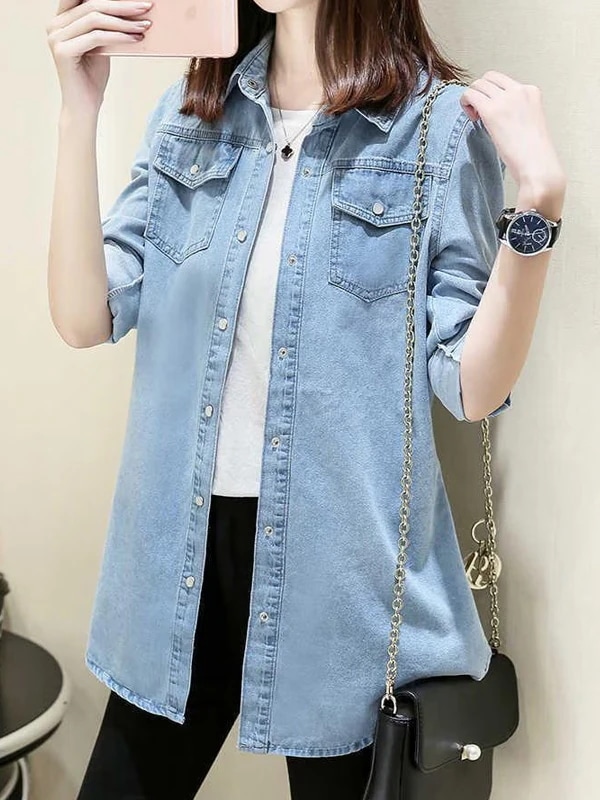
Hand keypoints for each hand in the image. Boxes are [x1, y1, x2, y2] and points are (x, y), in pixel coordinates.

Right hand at [47, 0, 153, 117]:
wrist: (84, 106)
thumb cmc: (92, 77)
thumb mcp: (100, 45)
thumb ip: (106, 26)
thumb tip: (131, 9)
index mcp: (61, 20)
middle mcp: (54, 25)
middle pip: (91, 4)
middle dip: (122, 5)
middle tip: (146, 6)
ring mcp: (56, 38)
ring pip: (95, 19)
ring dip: (124, 21)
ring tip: (144, 26)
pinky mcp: (63, 51)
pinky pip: (96, 37)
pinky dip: (119, 36)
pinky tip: (135, 39)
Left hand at [460, 71, 565, 204]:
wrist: (537, 165)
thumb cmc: (533, 153)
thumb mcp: (529, 122)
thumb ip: (515, 110)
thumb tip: (496, 113)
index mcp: (531, 92)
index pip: (503, 80)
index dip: (491, 92)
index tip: (490, 109)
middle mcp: (518, 90)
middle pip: (488, 77)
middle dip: (480, 92)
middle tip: (479, 113)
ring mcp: (505, 99)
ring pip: (477, 84)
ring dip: (471, 98)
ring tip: (476, 118)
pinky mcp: (492, 111)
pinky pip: (470, 94)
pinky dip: (465, 103)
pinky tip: (473, 120)